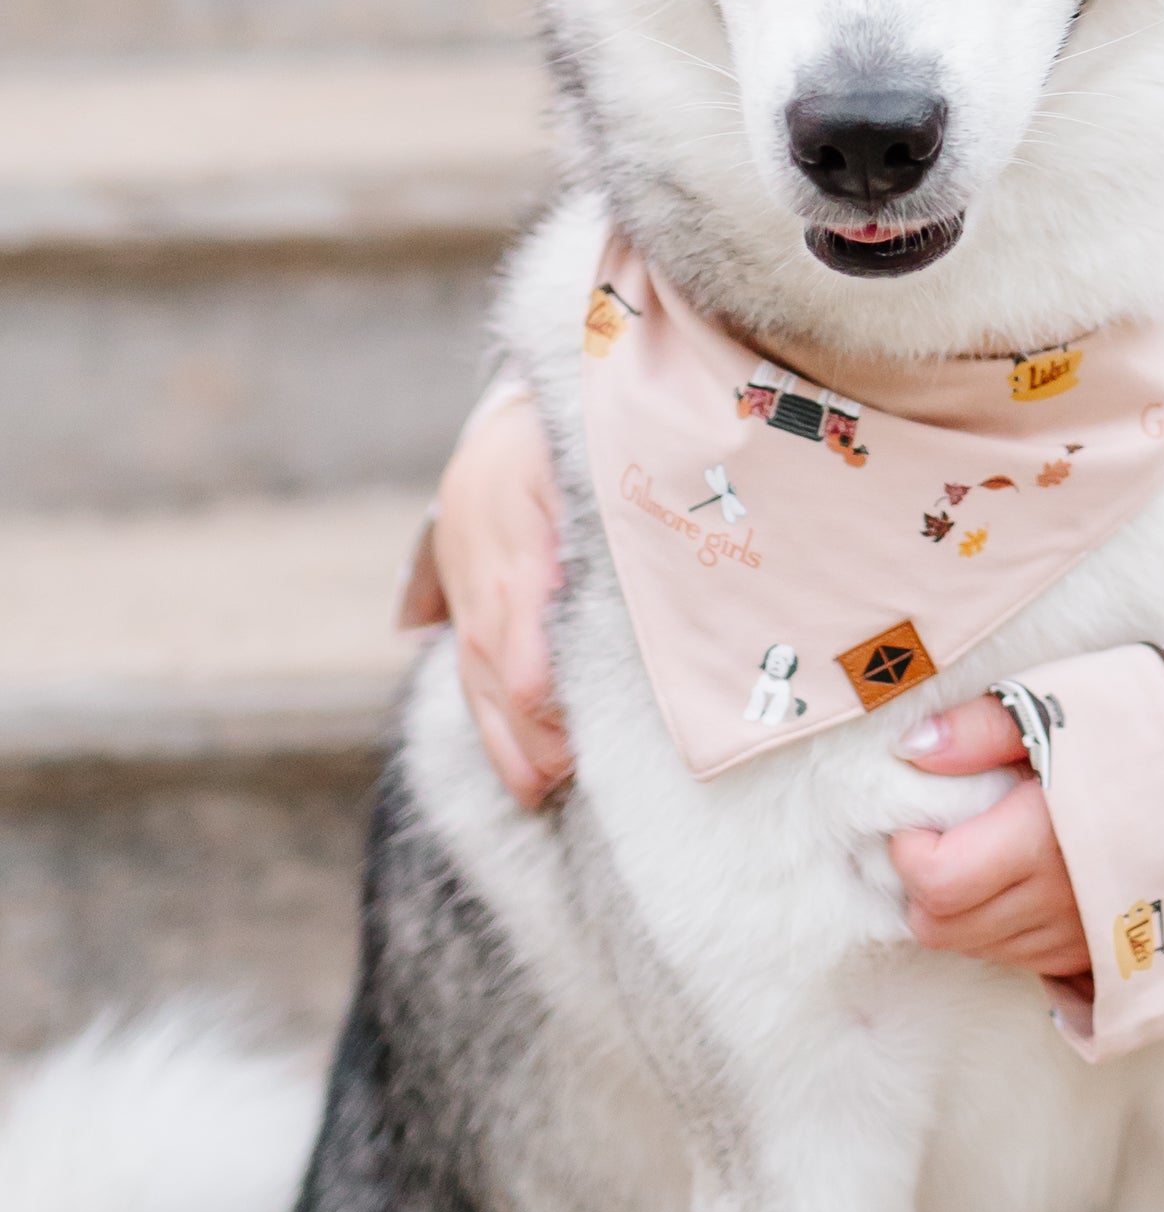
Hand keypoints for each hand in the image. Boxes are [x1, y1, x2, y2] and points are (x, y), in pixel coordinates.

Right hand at [435, 392, 573, 808]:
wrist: (507, 421)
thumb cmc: (575, 438)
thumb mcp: (592, 454)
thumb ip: (612, 502)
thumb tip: (657, 552)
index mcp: (516, 505)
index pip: (516, 586)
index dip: (524, 644)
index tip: (540, 695)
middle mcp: (479, 545)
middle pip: (489, 639)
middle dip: (518, 713)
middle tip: (556, 773)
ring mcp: (462, 574)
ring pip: (470, 662)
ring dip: (500, 732)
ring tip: (536, 790)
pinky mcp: (459, 598)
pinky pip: (465, 662)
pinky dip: (488, 718)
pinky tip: (517, 770)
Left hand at [888, 697, 1090, 981]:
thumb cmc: (1158, 730)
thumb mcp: (1067, 707)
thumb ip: (982, 729)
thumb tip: (911, 748)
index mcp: (1042, 844)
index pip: (936, 884)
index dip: (910, 849)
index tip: (923, 811)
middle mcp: (1060, 907)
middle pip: (944, 929)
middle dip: (925, 883)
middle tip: (947, 829)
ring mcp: (1085, 940)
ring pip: (982, 949)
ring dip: (965, 908)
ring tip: (990, 848)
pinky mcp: (1109, 956)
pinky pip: (1026, 958)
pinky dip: (1005, 925)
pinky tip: (1028, 878)